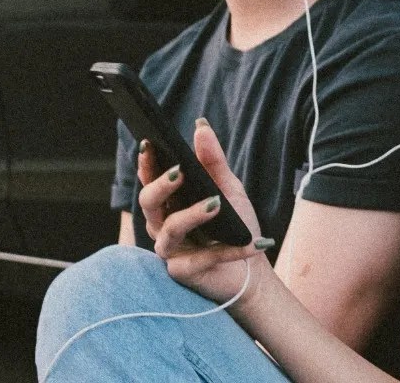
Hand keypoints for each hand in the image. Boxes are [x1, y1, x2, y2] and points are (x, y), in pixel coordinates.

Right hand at [137, 120, 272, 301]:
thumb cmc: (234, 225)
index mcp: (169, 204)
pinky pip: (204, 260)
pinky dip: (230, 250)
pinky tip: (253, 242)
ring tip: (216, 203)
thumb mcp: (228, 189)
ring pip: (170, 231)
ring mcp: (171, 251)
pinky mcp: (185, 273)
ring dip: (192, 215)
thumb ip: (213, 161)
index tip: (149, 143)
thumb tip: (201, 126)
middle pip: (148, 204)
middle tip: (180, 172)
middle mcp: (163, 226)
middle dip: (160, 186)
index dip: (146, 164)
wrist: (252, 269)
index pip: (150, 180)